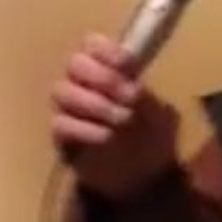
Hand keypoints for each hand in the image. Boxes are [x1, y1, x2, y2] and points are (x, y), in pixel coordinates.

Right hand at [51, 33, 178, 198]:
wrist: (146, 178)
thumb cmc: (153, 136)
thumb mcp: (160, 114)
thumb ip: (145, 96)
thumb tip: (132, 88)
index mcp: (106, 69)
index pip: (92, 44)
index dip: (106, 51)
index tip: (128, 66)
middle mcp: (82, 83)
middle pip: (74, 63)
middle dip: (102, 77)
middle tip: (129, 96)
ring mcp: (69, 108)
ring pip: (62, 91)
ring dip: (94, 103)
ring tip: (122, 119)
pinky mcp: (61, 135)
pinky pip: (60, 124)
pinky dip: (84, 128)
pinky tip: (105, 137)